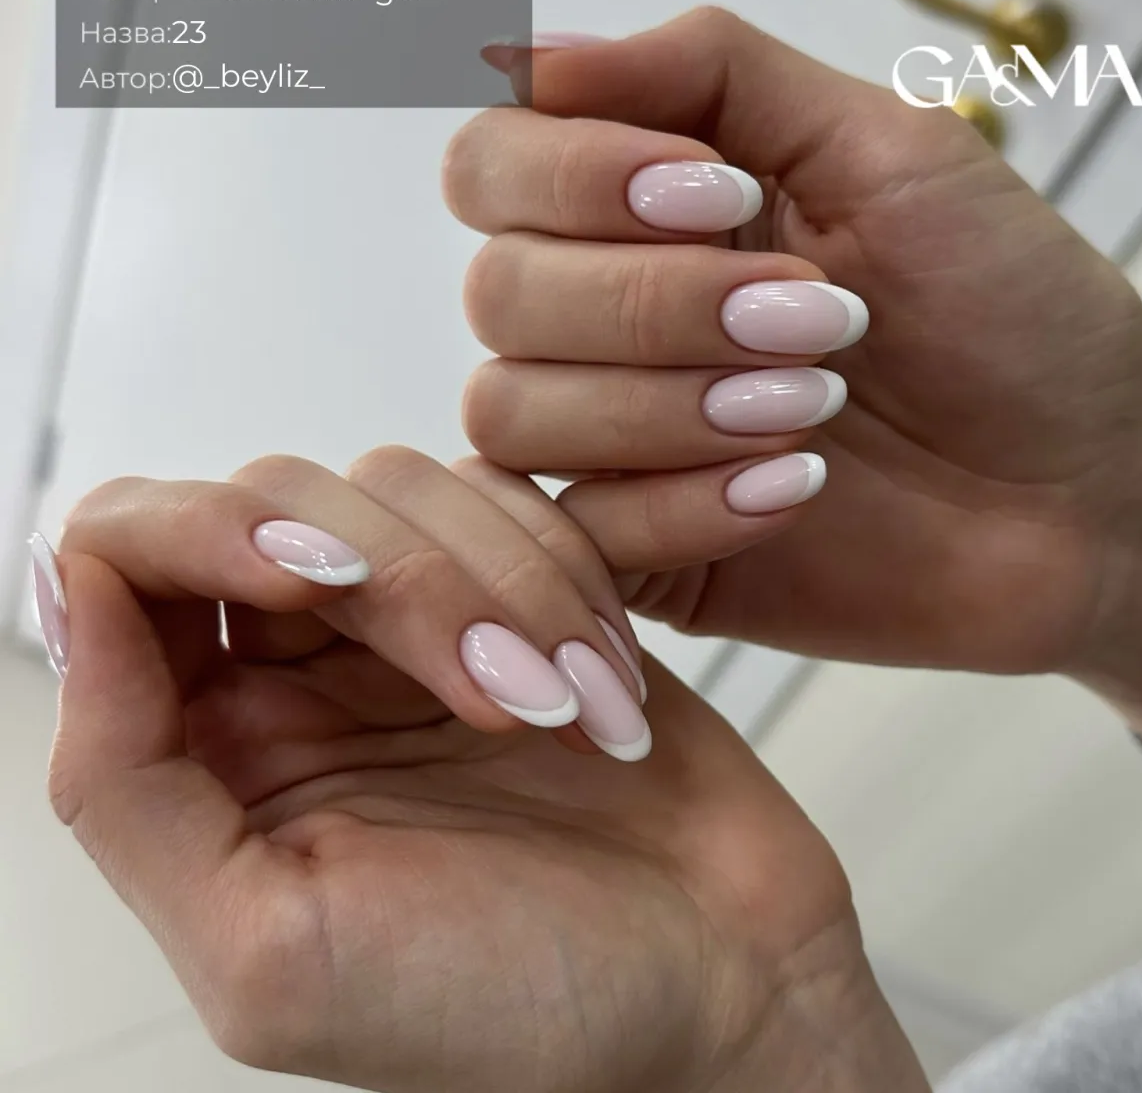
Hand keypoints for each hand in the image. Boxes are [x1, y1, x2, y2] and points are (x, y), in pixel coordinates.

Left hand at [37, 448, 927, 1092]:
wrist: (722, 982)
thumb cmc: (514, 1006)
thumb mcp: (270, 959)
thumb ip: (127, 790)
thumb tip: (73, 598)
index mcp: (210, 755)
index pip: (129, 556)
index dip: (204, 533)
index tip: (321, 583)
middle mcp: (299, 672)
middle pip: (279, 499)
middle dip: (401, 579)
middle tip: (496, 698)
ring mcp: (416, 622)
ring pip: (403, 482)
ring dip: (504, 588)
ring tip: (572, 713)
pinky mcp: (521, 589)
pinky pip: (507, 497)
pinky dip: (561, 572)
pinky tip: (603, 683)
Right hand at [446, 9, 1141, 752]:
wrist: (1079, 489)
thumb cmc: (1003, 310)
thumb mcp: (885, 148)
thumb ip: (710, 74)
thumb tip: (533, 55)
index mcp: (647, 211)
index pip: (492, 166)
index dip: (571, 175)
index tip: (721, 194)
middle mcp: (605, 322)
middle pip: (496, 293)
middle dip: (655, 303)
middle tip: (814, 317)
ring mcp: (612, 444)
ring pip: (510, 414)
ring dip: (665, 407)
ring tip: (811, 409)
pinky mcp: (638, 550)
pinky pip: (580, 532)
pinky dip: (687, 505)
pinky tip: (794, 491)